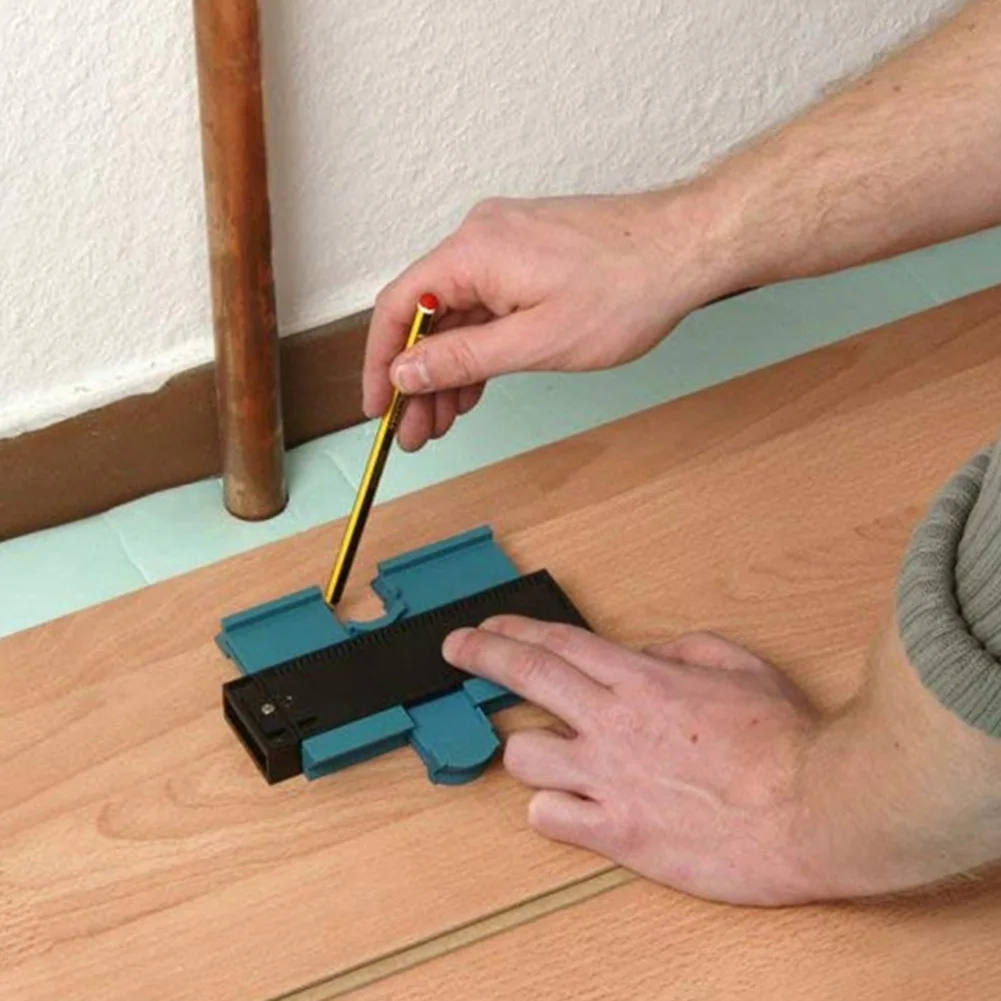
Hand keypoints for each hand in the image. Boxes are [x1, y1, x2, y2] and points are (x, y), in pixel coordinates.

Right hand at [363, 187, 740, 449]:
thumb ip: (462, 360)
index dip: (380, 364)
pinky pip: (485, 305)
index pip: (399, 308)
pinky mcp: (528, 256)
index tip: (378, 408)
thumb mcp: (535, 343)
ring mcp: (505, 245)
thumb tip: (405, 372)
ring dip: (448, 369)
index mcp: (472, 253)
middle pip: (427, 315)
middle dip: (417, 379)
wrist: (688, 250)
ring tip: (443, 421)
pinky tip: (472, 387)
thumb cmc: (626, 290)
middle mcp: (480, 239)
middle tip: (414, 432)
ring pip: (457, 315)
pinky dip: (477, 348)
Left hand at [443, 617, 821, 904]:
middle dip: (481, 656)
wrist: (814, 808)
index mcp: (643, 680)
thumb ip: (685, 651)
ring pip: (524, 753)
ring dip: (526, 747)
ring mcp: (609, 778)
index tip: (487, 627)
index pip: (560, 643)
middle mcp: (615, 723)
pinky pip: (550, 817)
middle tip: (457, 650)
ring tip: (542, 749)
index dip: (513, 631)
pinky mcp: (618, 832)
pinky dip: (550, 809)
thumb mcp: (741, 667)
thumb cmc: (785, 741)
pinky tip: (566, 806)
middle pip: (527, 677)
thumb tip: (650, 654)